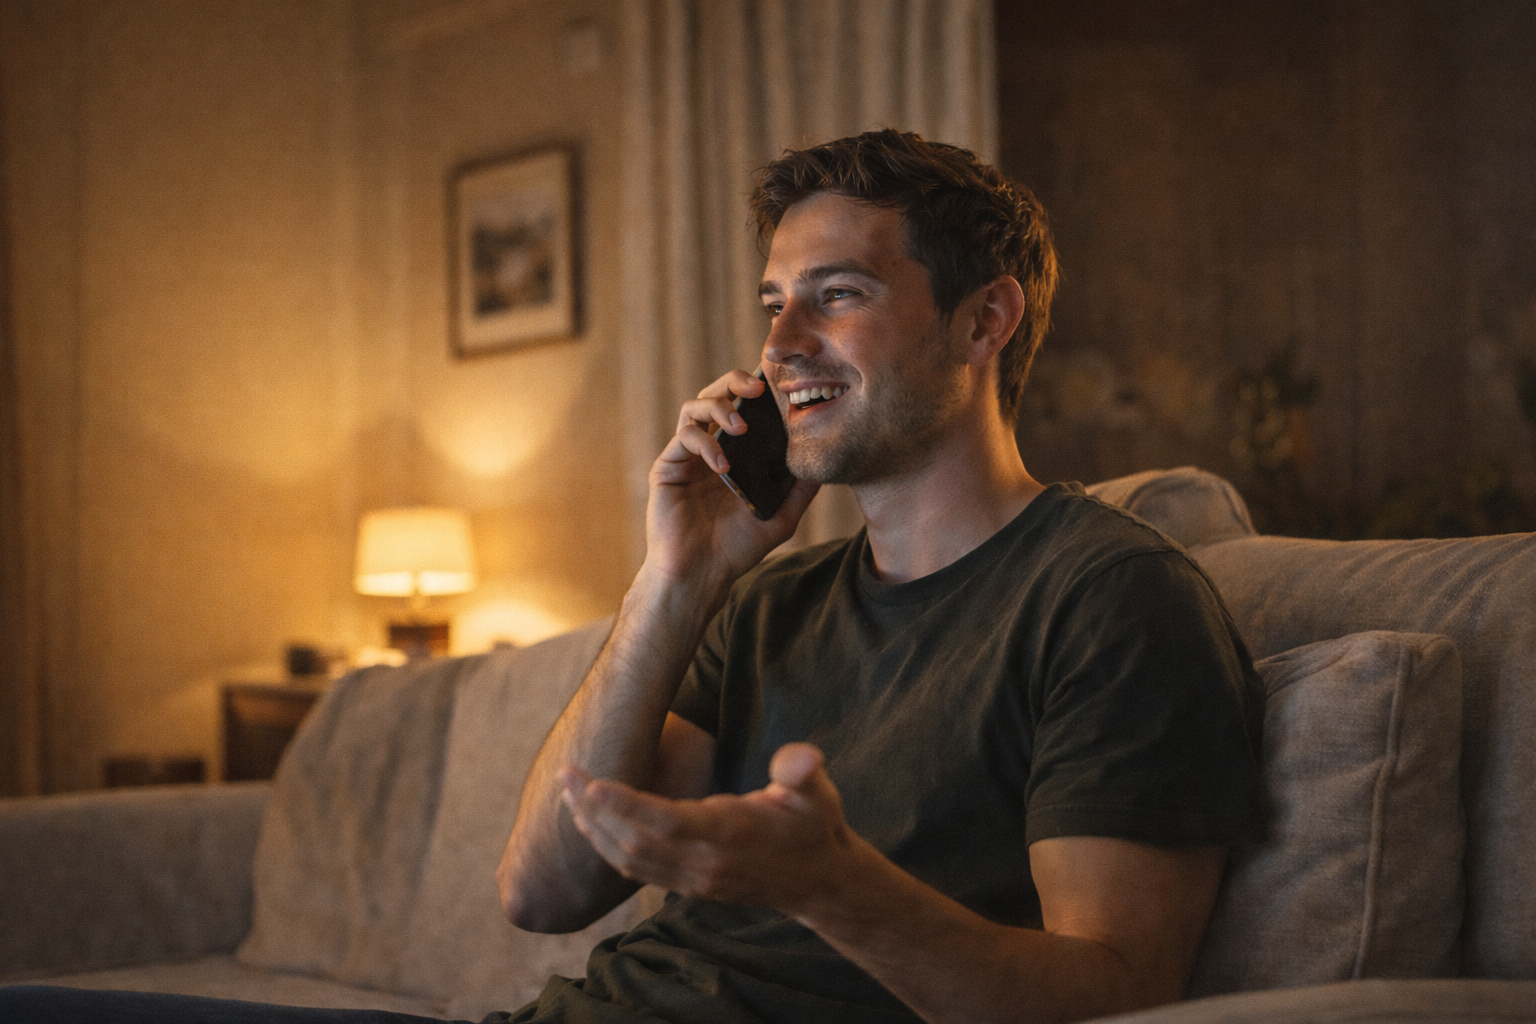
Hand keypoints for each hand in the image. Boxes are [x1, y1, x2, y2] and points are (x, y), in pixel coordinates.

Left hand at [559, 743, 850, 914]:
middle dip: (594, 809)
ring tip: (568, 794)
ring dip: (594, 828)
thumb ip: (803, 772)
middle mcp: (705, 862)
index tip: (592, 784)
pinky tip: (591, 823)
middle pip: (635, 841)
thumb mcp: (817, 794)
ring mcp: (694, 880)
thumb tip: (806, 757)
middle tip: (566, 773)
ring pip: (629, 860)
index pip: (667, 822)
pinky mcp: (687, 886)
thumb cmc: (812, 826)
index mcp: (730, 833)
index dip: (626, 805)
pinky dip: (607, 847)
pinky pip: (636, 871)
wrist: (818, 882)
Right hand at [644, 369, 818, 590]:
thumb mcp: (781, 517)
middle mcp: (709, 448)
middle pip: (715, 394)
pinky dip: (706, 442)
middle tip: (758, 388)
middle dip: (735, 382)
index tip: (778, 384)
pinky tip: (723, 464)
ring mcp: (686, 456)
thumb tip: (823, 461)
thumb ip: (800, 490)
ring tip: (740, 425)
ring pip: (694, 407)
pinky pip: (684, 437)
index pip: (743, 408)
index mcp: (734, 453)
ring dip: (719, 407)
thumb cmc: (737, 548)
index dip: (756, 389)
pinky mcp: (667, 467)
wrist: (702, 574)